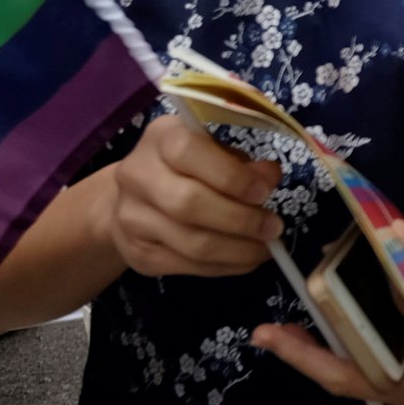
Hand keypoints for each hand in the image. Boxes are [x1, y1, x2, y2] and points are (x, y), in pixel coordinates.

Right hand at [103, 114, 282, 278]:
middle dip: (240, 220)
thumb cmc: (186, 165)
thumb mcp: (214, 149)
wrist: (130, 196)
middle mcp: (137, 176)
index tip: (264, 192)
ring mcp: (132, 218)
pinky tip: (246, 260)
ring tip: (266, 248)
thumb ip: (241, 162)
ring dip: (237, 250)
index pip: (188, 152)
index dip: (230, 175)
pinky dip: (225, 266)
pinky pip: (187, 266)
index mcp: (160, 138)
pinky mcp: (138, 253)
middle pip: (188, 204)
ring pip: (190, 243)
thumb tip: (269, 177)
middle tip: (273, 227)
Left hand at [254, 220, 403, 404]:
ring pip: (355, 382)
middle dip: (308, 353)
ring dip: (315, 359)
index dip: (360, 298)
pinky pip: (366, 379)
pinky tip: (315, 339)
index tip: (332, 265)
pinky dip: (338, 360)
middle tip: (266, 333)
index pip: (394, 326)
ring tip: (276, 336)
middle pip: (355, 375)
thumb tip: (393, 230)